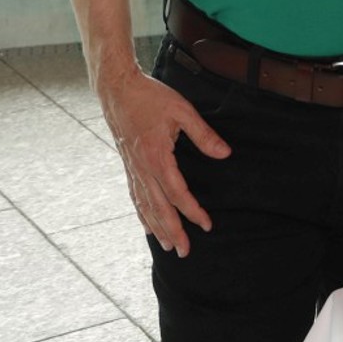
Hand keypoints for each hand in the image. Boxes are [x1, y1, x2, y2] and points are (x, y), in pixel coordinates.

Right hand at [97, 65, 229, 255]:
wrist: (117, 89)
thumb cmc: (151, 97)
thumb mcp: (183, 111)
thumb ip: (203, 135)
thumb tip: (225, 154)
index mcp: (157, 157)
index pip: (177, 193)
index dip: (192, 212)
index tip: (207, 225)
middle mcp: (142, 168)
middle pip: (159, 208)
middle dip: (173, 231)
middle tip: (185, 252)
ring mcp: (132, 168)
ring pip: (145, 206)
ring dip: (157, 228)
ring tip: (168, 246)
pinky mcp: (128, 165)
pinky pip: (135, 196)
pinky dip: (142, 214)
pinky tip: (147, 225)